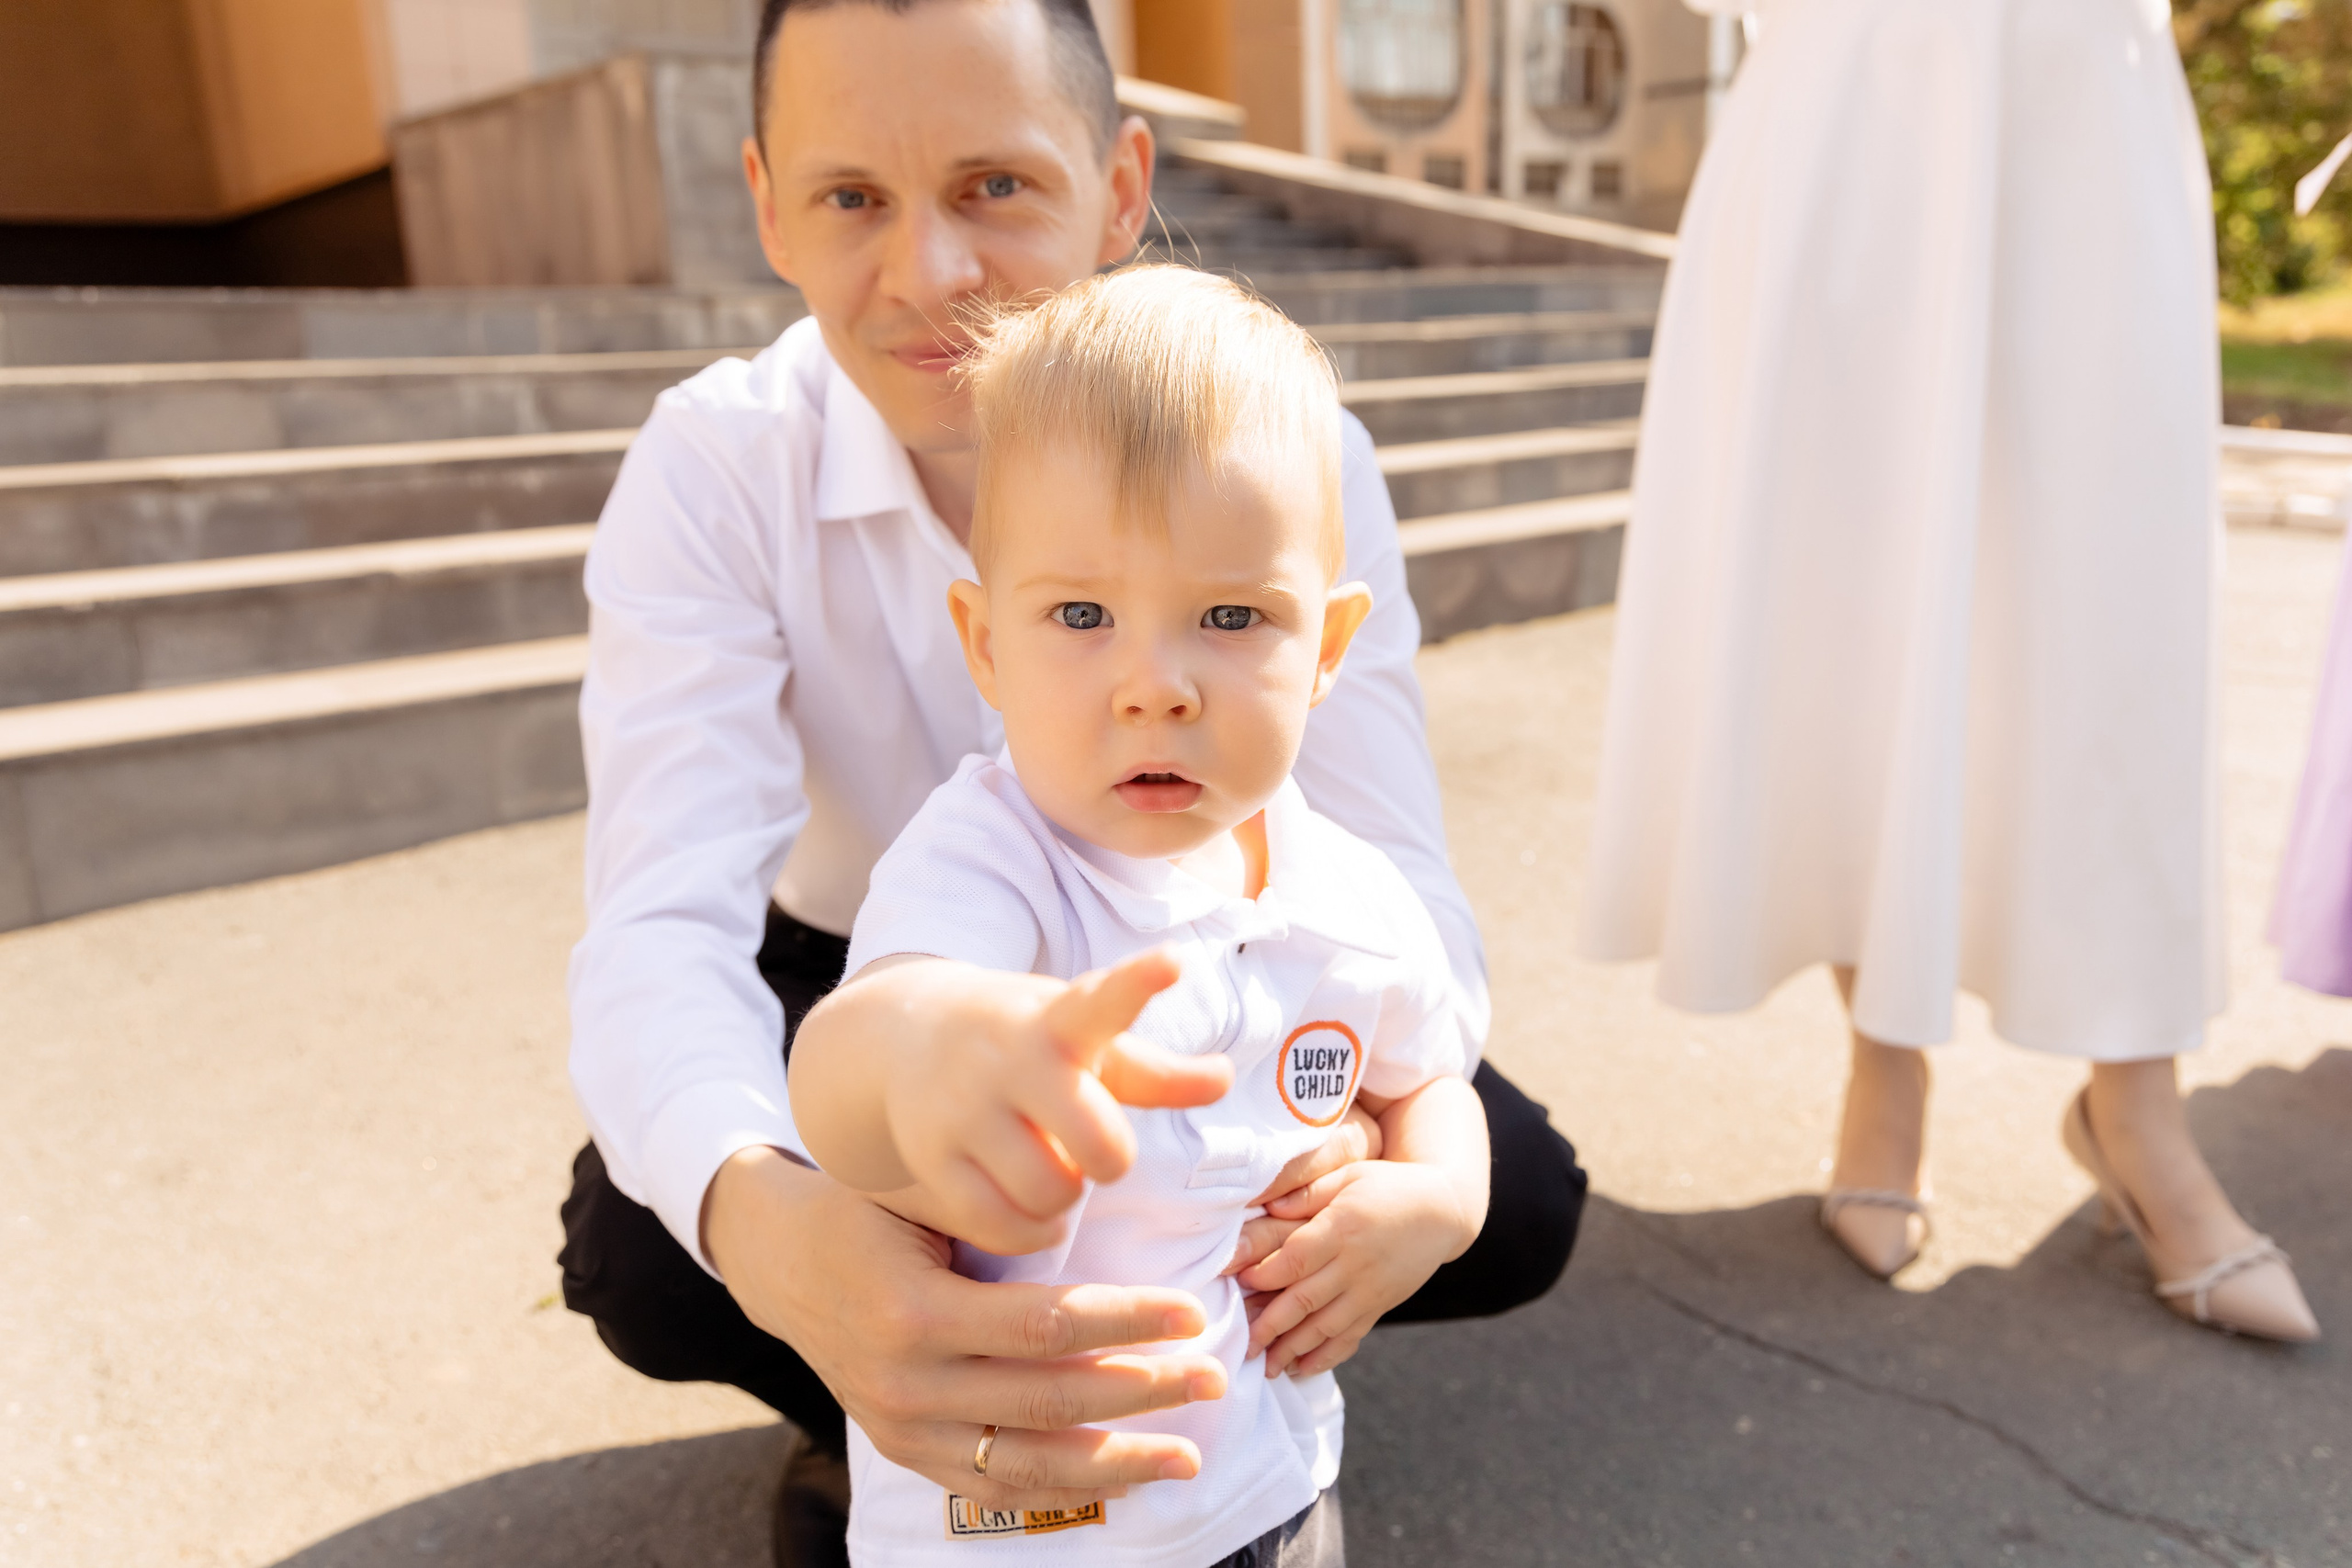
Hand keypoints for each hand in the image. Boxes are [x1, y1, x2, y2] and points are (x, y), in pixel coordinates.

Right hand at [705, 1147, 1229, 1511]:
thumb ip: (1001, 1211)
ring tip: (1187, 1455)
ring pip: (1028, 1463)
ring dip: (1118, 1461)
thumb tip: (1106, 1207)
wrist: (780, 1258)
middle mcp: (906, 1384)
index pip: (1045, 1326)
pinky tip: (1120, 1481)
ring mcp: (903, 1429)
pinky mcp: (905, 1453)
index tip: (1190, 1314)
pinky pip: (993, 1486)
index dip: (1126, 1322)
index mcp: (913, 1310)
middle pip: (1049, 1400)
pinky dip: (1061, 1489)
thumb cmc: (865, 1204)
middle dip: (1143, 1392)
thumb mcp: (921, 1191)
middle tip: (1213, 1377)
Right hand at [883, 949, 1233, 1254]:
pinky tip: (1030, 1207)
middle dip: (1109, 1158)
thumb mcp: (1086, 1040)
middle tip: (1094, 1148)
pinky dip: (1028, 1231)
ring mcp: (964, 1108)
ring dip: (1065, 1196)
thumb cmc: (1024, 1041)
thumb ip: (1155, 1070)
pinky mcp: (931, 1156)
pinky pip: (1001, 1225)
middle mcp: (1010, 1059)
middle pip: (1099, 1145)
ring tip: (1054, 1170)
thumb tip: (1225, 1079)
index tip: (1173, 961)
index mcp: (1060, 1020)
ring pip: (1050, 1192)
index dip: (1140, 982)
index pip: (1105, 1000)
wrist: (903, 1033)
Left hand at [1236, 1158, 1482, 1377]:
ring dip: (1293, 1349)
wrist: (1443, 1211)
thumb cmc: (1388, 1186)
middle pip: (1306, 1300)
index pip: (1297, 1259)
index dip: (1266, 1275)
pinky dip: (1327, 1355)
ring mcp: (1370, 1290)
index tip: (1239, 1284)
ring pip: (1326, 1326)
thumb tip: (1269, 1204)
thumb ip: (1308, 1191)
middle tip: (1242, 1344)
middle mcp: (1356, 1264)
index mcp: (1343, 1227)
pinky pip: (1351, 1336)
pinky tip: (1303, 1368)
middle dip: (1271, 1325)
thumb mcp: (1350, 1173)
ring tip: (1266, 1367)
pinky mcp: (1380, 1305)